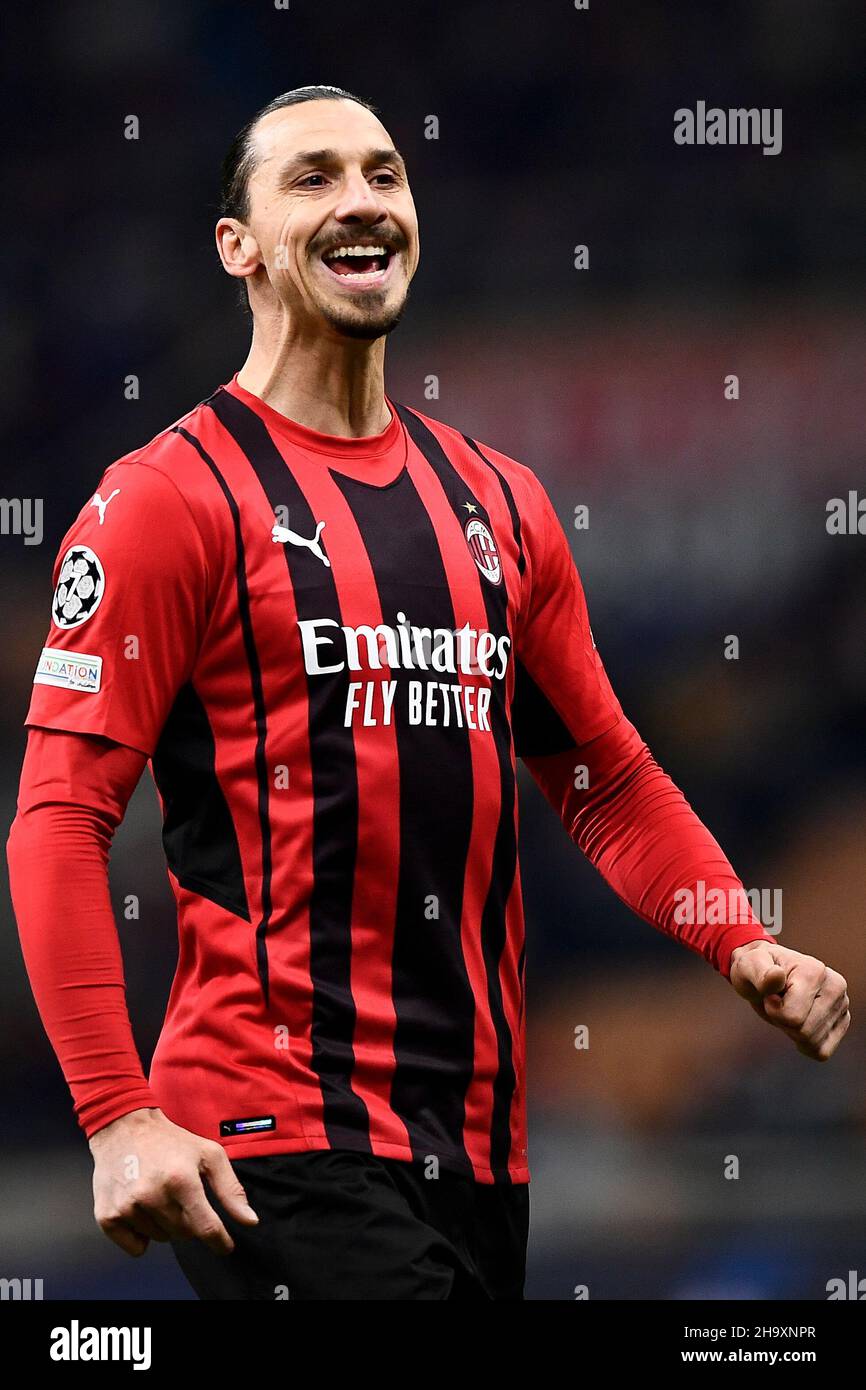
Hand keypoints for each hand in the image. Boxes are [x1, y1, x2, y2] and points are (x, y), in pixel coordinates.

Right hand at [89, 1107, 258, 1257]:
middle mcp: (152, 1195)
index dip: (220, 1241)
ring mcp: (128, 1207)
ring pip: (161, 1239)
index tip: (226, 1246)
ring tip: (158, 1195)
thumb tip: (250, 1222)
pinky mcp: (107, 1216)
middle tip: (181, 1195)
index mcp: (181, 1179)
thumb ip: (231, 1190)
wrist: (123, 1128)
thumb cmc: (171, 1141)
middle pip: (184, 1234)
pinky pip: (136, 1247)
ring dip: (165, 1224)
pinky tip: (141, 1208)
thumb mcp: (209, 1155)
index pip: (206, 1228)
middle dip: (189, 1220)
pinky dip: (142, 1235)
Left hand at [729, 940, 849, 1060]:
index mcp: (814, 970)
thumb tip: (776, 976)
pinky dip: (805, 1044)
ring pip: (814, 1043)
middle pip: (805, 1032)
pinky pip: (822, 1051)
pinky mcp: (843, 1021)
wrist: (765, 973)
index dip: (773, 1010)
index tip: (769, 993)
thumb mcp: (749, 966)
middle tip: (778, 1002)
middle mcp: (836, 986)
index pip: (793, 1016)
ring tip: (788, 1008)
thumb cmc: (755, 969)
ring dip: (792, 1031)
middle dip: (783, 1021)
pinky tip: (798, 1024)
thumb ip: (761, 974)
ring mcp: (842, 1004)